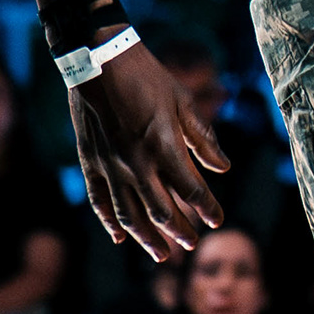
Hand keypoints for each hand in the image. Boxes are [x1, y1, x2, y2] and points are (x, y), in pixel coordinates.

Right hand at [65, 43, 227, 262]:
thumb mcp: (182, 101)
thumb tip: (223, 167)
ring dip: (148, 238)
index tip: (218, 220)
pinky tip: (119, 238)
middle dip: (180, 231)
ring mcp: (111, 166)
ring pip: (131, 214)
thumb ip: (203, 138)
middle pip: (162, 211)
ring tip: (162, 254)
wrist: (97, 59)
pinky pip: (100, 201)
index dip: (208, 208)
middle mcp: (137, 164)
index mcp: (163, 146)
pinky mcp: (90, 162)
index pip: (192, 190)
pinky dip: (110, 222)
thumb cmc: (146, 76)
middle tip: (192, 244)